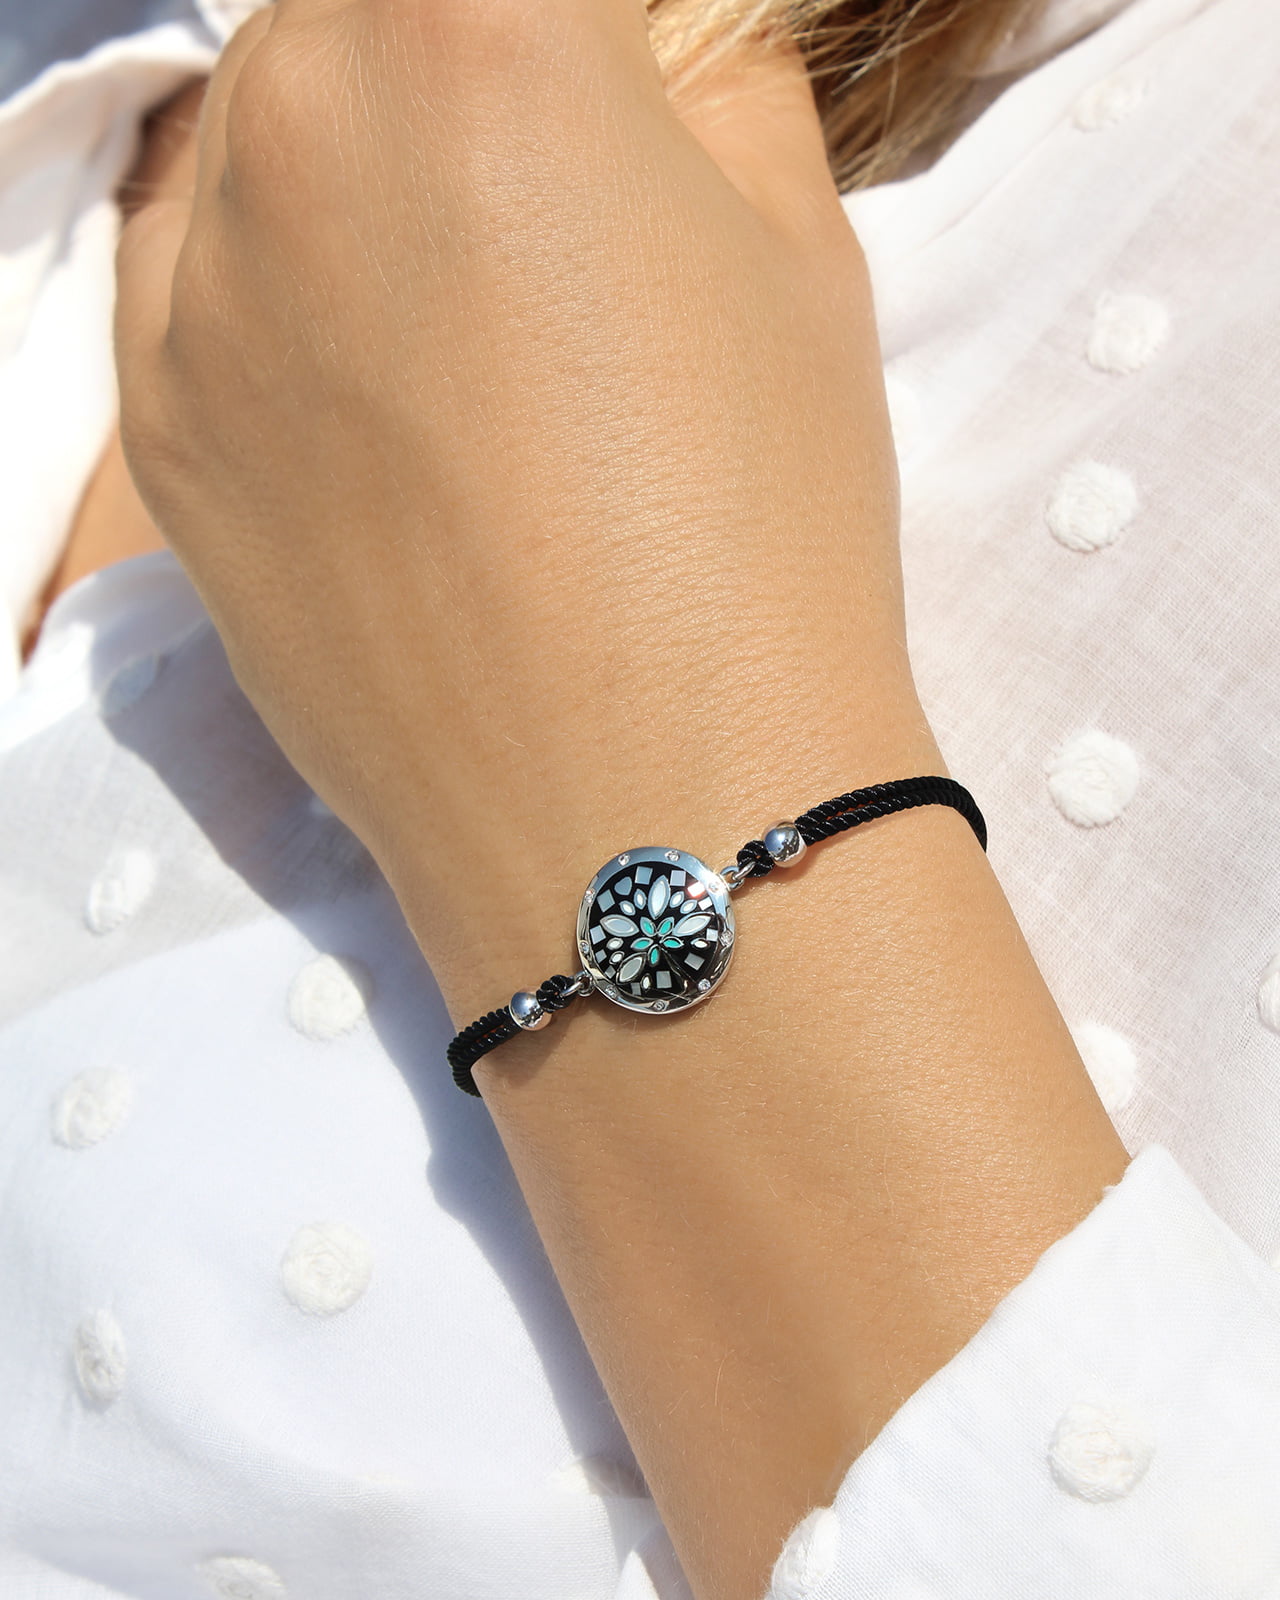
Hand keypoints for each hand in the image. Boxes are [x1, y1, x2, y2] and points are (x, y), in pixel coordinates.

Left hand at [115, 0, 930, 1016]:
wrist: (650, 810)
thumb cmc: (764, 534)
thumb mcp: (802, 262)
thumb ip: (715, 90)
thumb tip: (675, 43)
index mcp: (477, 29)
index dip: (583, 34)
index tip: (611, 98)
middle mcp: (296, 122)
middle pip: (362, 15)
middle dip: (458, 63)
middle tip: (544, 192)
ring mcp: (198, 294)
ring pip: (258, 132)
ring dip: (353, 160)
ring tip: (454, 292)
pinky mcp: (160, 444)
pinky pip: (186, 281)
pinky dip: (265, 276)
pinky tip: (357, 370)